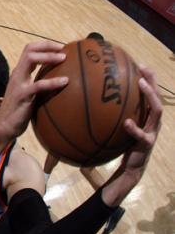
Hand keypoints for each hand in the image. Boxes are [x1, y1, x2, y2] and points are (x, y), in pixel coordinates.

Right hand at [0, 41, 67, 139]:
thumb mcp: (28, 93)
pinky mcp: (22, 95)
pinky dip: (53, 81)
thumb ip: (38, 84)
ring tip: (64, 58)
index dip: (44, 45)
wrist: (4, 127)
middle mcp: (17, 75)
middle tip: (63, 49)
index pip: (29, 50)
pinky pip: (38, 84)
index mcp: (19, 73)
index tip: (60, 47)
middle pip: (29, 50)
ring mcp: (18, 84)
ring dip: (48, 57)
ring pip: (30, 59)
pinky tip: (65, 82)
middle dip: (47, 46)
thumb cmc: (19, 112)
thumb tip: (60, 81)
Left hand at [102, 66, 161, 205]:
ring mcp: (151, 132)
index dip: (144, 77)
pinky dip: (135, 128)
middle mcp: (150, 121)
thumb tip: (77, 102)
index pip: (146, 93)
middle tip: (142, 67)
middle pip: (155, 96)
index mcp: (142, 116)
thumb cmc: (116, 146)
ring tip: (141, 85)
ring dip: (150, 96)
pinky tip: (127, 123)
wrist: (127, 170)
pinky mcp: (146, 145)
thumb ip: (100, 116)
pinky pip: (141, 135)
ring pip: (156, 111)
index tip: (134, 62)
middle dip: (152, 80)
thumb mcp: (108, 129)